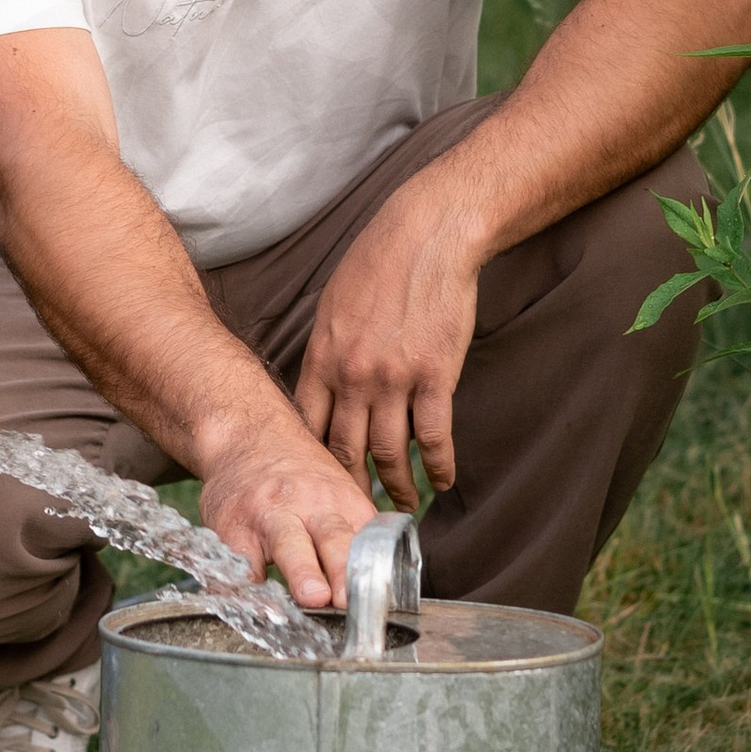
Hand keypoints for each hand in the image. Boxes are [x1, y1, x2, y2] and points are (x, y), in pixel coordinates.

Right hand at [193, 406, 374, 611]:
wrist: (246, 435)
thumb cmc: (297, 475)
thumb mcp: (336, 491)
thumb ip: (356, 534)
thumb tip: (383, 587)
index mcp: (344, 503)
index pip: (367, 541)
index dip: (373, 572)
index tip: (379, 598)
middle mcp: (310, 507)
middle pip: (334, 538)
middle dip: (342, 568)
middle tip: (348, 597)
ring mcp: (269, 516)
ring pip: (287, 545)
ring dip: (302, 573)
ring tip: (312, 597)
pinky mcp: (232, 529)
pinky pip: (239, 563)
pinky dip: (246, 588)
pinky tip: (255, 604)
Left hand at [294, 185, 480, 508]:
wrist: (427, 236)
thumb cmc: (378, 264)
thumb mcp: (333, 306)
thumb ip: (326, 353)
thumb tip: (321, 390)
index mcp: (323, 358)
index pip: (308, 428)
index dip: (313, 464)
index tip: (321, 485)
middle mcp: (353, 376)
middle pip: (346, 450)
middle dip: (351, 488)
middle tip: (357, 514)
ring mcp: (394, 379)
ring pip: (391, 453)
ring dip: (397, 488)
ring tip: (403, 508)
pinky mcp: (435, 376)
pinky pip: (434, 436)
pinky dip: (438, 466)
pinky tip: (442, 482)